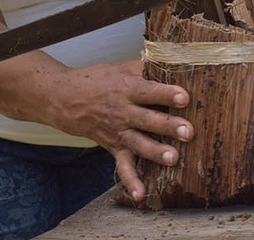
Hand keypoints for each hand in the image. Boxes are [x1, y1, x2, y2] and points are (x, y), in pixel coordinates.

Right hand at [43, 60, 193, 201]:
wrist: (64, 98)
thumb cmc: (94, 81)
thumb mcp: (117, 68)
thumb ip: (142, 67)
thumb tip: (165, 59)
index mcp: (126, 89)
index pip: (149, 91)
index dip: (166, 93)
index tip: (184, 97)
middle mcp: (123, 111)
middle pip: (148, 119)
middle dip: (169, 126)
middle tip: (188, 131)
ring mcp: (118, 131)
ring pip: (139, 143)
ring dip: (156, 151)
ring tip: (173, 158)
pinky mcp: (113, 146)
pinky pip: (122, 166)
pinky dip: (131, 181)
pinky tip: (141, 194)